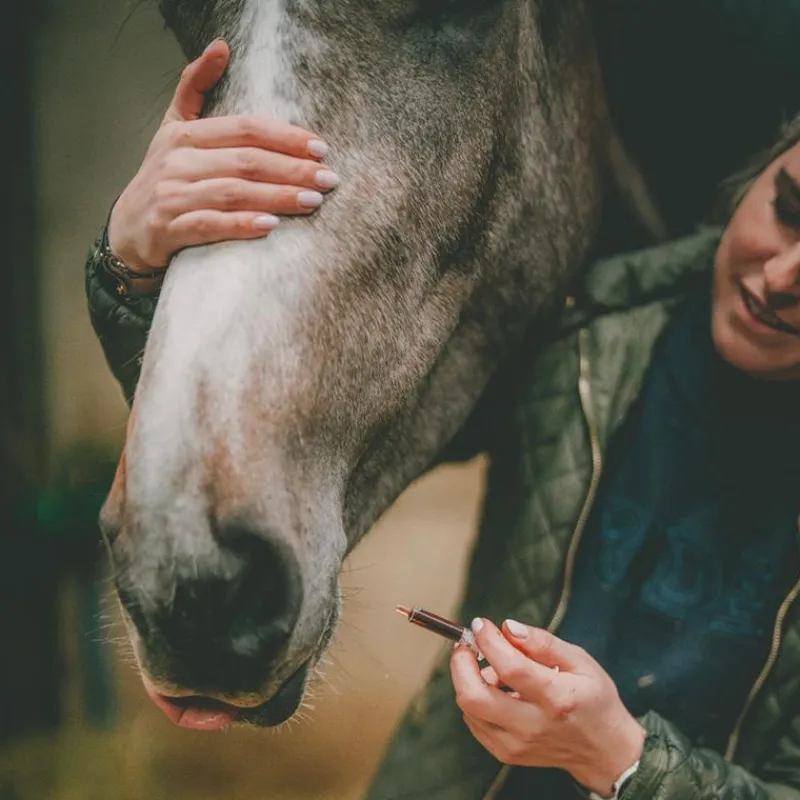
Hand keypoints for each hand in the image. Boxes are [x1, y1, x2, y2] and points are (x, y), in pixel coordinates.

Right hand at [108, 38, 335, 273]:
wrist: (129, 229)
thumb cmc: (164, 178)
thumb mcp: (174, 128)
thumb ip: (195, 88)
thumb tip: (221, 46)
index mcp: (185, 135)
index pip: (245, 129)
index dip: (285, 137)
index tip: (321, 148)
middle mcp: (178, 162)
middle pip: (245, 161)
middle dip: (292, 169)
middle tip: (329, 178)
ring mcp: (172, 195)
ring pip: (233, 193)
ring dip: (277, 197)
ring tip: (313, 201)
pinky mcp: (168, 228)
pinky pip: (210, 225)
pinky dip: (241, 225)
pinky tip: (271, 226)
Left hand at [451, 619, 645, 797]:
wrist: (603, 750)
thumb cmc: (593, 699)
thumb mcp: (580, 661)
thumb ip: (542, 642)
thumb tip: (508, 627)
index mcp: (557, 698)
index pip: (510, 668)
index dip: (488, 641)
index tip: (480, 624)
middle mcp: (532, 726)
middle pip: (474, 696)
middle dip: (460, 664)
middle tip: (468, 646)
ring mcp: (516, 745)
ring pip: (469, 708)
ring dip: (470, 679)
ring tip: (494, 668)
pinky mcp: (506, 754)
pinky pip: (474, 720)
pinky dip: (475, 697)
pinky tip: (497, 689)